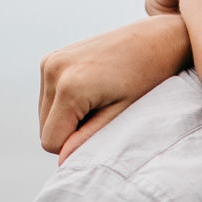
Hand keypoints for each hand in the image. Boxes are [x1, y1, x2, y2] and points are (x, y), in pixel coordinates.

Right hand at [37, 15, 191, 162]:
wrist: (156, 39)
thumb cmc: (147, 79)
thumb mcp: (121, 115)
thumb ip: (89, 140)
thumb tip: (63, 162)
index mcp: (69, 87)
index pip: (50, 141)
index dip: (75, 144)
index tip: (103, 127)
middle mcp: (52, 70)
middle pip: (45, 129)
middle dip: (71, 130)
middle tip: (104, 113)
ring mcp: (49, 61)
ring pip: (45, 115)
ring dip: (68, 116)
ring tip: (101, 99)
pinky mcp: (51, 58)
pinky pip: (49, 97)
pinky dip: (66, 102)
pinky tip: (92, 89)